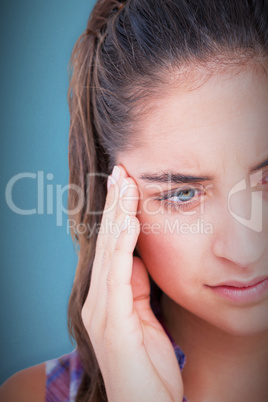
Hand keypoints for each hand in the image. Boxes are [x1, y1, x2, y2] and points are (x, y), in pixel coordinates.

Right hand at [81, 165, 182, 401]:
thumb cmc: (147, 364)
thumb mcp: (145, 317)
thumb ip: (136, 287)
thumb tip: (135, 258)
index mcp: (107, 298)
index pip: (112, 247)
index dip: (118, 215)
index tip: (124, 186)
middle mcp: (98, 300)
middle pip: (107, 243)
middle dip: (114, 207)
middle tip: (120, 174)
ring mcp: (102, 311)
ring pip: (110, 252)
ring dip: (118, 217)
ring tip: (123, 186)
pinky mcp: (112, 322)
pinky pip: (118, 276)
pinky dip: (122, 246)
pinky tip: (129, 223)